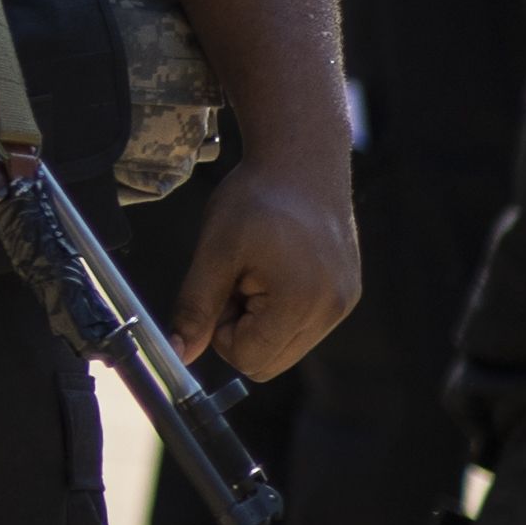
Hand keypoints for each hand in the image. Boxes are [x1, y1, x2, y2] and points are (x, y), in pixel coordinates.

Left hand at [171, 150, 362, 379]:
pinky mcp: (347, 295)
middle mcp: (333, 310)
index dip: (221, 331)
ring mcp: (344, 304)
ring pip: (285, 347)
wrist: (301, 162)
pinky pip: (304, 327)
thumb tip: (178, 353)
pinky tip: (276, 270)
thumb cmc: (255, 200)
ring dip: (260, 321)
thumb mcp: (214, 252)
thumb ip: (195, 307)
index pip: (249, 359)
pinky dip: (280, 310)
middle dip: (241, 330)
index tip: (221, 288)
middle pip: (269, 362)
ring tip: (256, 272)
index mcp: (302, 302)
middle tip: (235, 280)